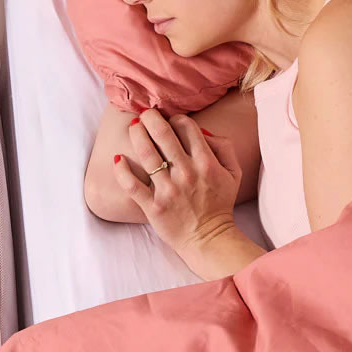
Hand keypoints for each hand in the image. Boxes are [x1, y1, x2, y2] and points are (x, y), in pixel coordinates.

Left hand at [113, 109, 242, 253]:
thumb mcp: (233, 173)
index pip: (186, 128)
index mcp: (206, 163)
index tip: (169, 120)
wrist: (208, 238)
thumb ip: (223, 147)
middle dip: (151, 118)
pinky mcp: (152, 206)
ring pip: (147, 154)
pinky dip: (122, 170)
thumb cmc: (219, 204)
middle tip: (144, 114)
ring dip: (137, 135)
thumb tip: (203, 131)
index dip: (176, 118)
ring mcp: (167, 190)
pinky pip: (132, 184)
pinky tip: (118, 158)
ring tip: (133, 126)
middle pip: (163, 135)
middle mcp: (186, 173)